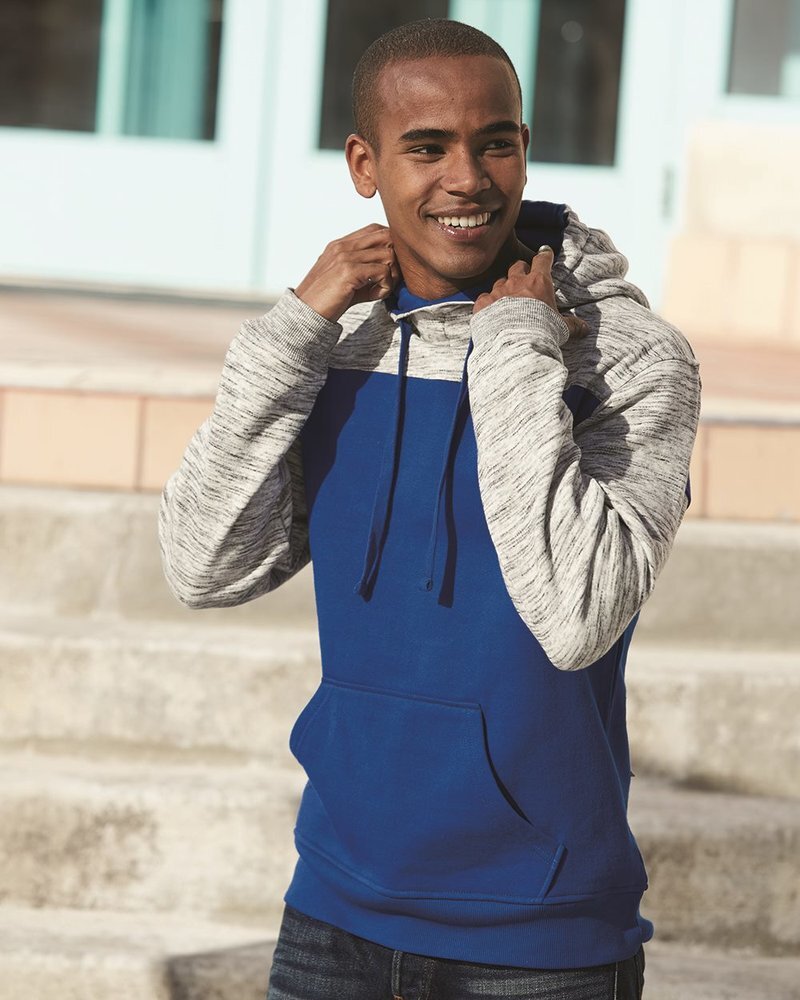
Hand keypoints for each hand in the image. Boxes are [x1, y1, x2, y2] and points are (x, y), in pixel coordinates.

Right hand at [294, 223, 398, 322]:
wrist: (306, 313)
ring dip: (392, 276)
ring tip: (380, 289)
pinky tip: (375, 295)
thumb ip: (365, 270)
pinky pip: (383, 272)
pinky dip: (386, 287)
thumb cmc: (325, 300)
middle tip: (391, 277)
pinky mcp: (349, 271)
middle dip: (396, 257)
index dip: (389, 245)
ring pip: (388, 255)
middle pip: (385, 236)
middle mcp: (343, 246)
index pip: (375, 229)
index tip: (389, 266)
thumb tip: (392, 271)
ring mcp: (345, 256)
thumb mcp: (346, 278)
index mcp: (341, 245)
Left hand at [472, 246, 588, 338]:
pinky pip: (484, 298)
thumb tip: (585, 328)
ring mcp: (498, 292)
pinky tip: (490, 312)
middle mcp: (517, 283)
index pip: (543, 260)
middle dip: (520, 270)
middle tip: (523, 278)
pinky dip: (487, 303)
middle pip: (517, 266)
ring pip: (499, 282)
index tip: (545, 252)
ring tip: (506, 301)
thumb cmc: (541, 333)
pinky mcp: (483, 304)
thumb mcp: (561, 328)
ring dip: (503, 288)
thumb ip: (572, 325)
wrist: (514, 344)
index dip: (544, 255)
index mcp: (539, 283)